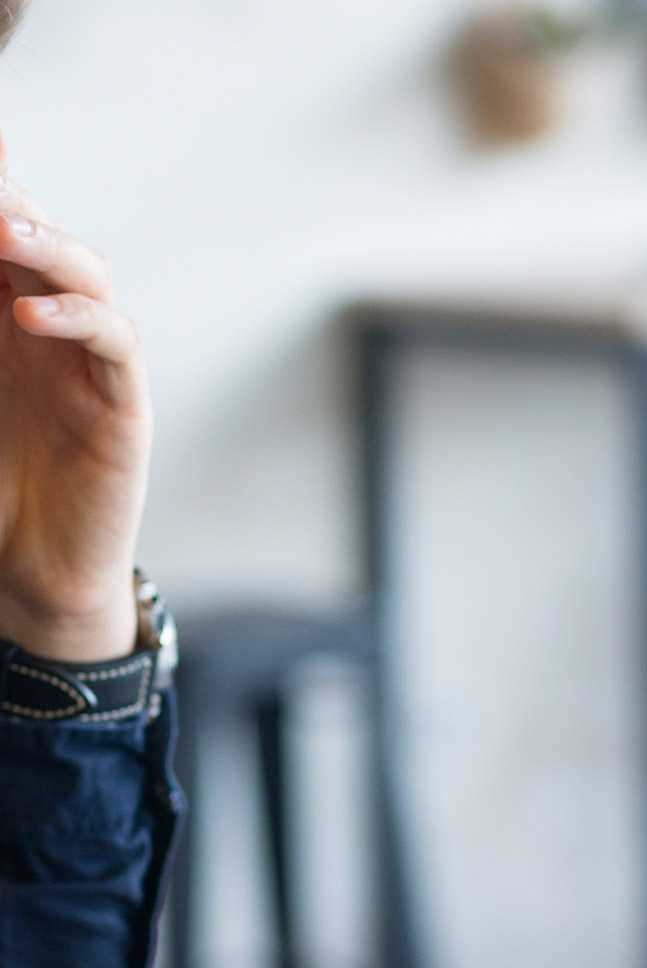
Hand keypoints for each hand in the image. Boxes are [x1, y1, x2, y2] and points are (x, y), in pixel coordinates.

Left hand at [0, 133, 150, 662]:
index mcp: (2, 316)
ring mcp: (91, 364)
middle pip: (43, 238)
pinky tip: (32, 315)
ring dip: (48, 246)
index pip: (4, 233)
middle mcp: (50, 329)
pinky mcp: (123, 405)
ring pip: (89, 276)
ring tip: (1, 230)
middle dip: (14, 203)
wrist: (28, 572)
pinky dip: (80, 319)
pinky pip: (117, 343)